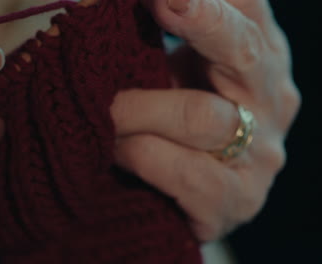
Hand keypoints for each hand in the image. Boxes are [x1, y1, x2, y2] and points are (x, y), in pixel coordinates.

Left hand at [112, 0, 299, 241]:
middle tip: (163, 2)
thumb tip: (119, 3)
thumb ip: (165, 32)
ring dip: (135, 109)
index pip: (246, 8)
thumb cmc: (169, 118)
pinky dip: (138, 156)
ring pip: (200, 117)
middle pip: (242, 50)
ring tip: (99, 110)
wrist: (178, 195)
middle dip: (199, 22)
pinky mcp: (235, 200)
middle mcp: (271, 98)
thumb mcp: (172, 67)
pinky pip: (184, 173)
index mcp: (258, 53)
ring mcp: (259, 153)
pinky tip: (114, 151)